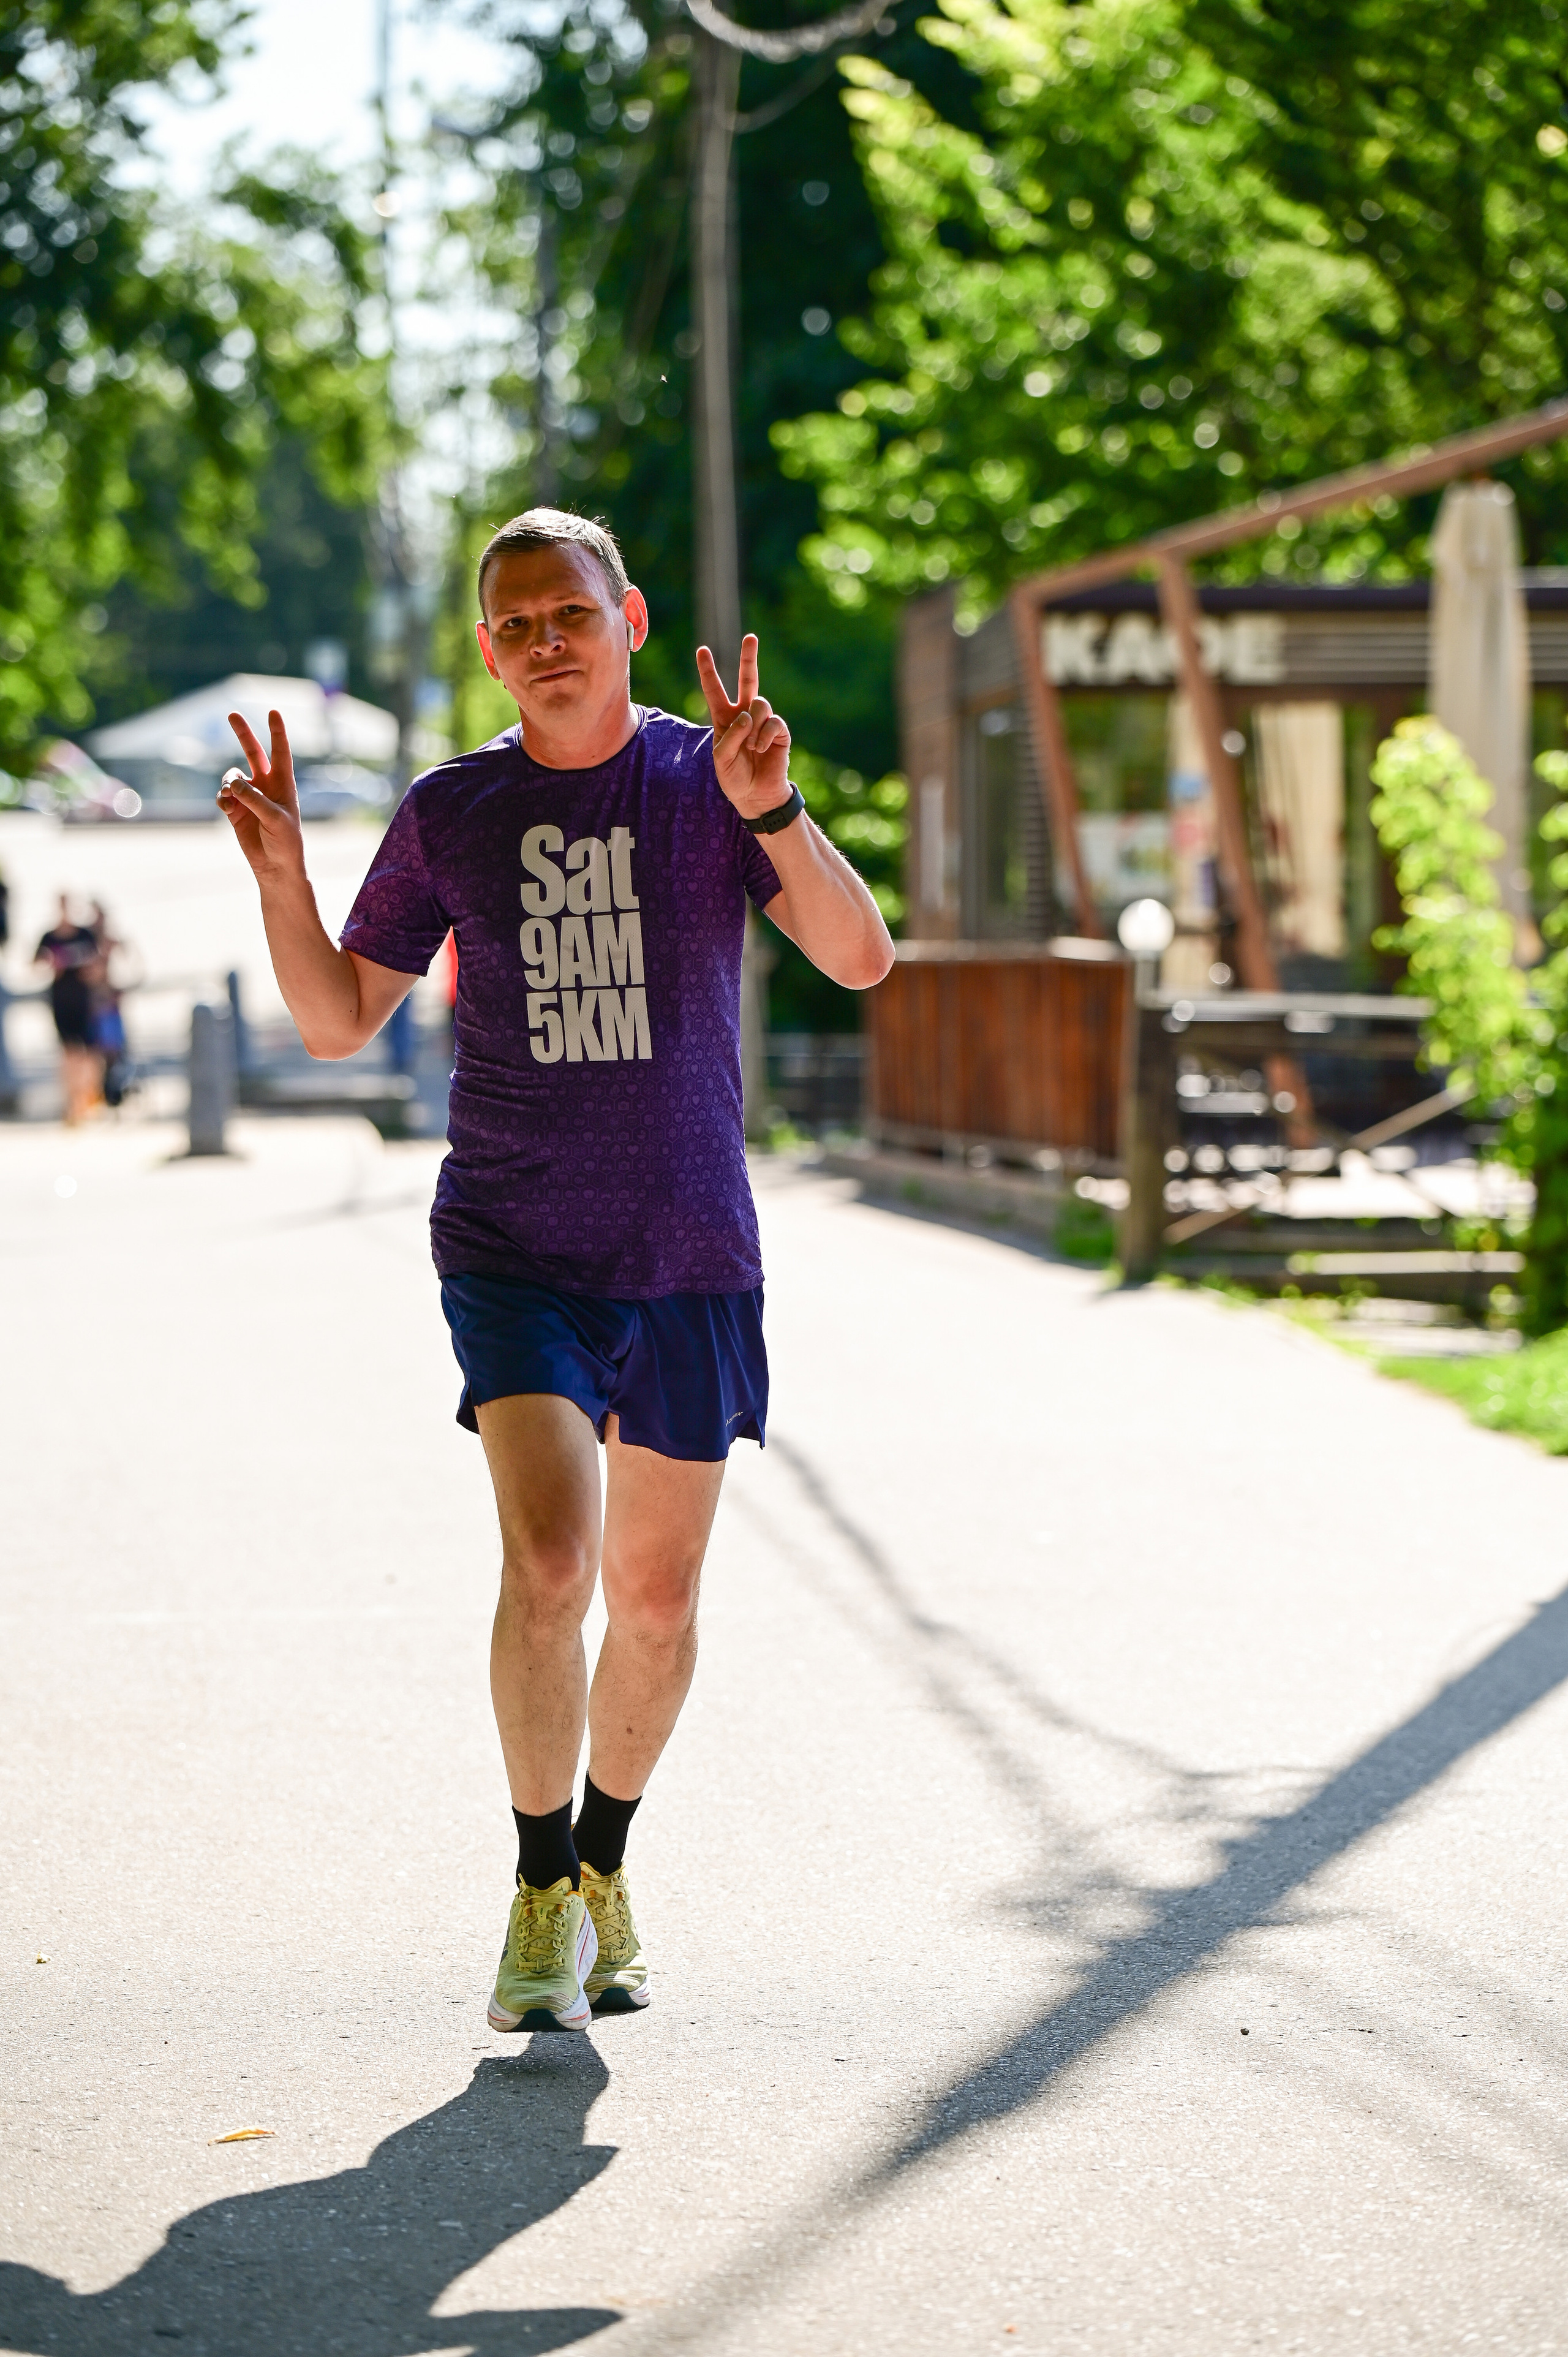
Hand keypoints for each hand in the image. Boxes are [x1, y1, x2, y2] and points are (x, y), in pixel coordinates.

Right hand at [217, 709, 305, 884]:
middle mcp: (266, 785)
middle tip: (232, 713)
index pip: (281, 752)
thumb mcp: (275, 819)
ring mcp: (249, 796)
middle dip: (243, 733)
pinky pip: (224, 795)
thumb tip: (233, 783)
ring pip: (232, 776)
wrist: (275, 866)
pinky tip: (227, 807)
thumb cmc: (286, 842)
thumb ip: (255, 799)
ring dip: (229, 783)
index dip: (277, 732)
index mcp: (283, 784)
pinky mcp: (235, 809)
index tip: (273, 712)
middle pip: (253, 752)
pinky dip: (223, 798)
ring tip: (232, 798)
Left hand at [696, 634, 792, 820]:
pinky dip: (764, 736)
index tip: (702, 650)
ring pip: (760, 704)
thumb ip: (731, 735)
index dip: (708, 671)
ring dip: (753, 726)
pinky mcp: (779, 732)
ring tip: (751, 747)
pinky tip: (761, 750)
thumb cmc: (735, 778)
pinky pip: (772, 722)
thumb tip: (747, 714)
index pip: (715, 690)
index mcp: (725, 719)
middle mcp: (745, 715)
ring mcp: (763, 722)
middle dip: (749, 658)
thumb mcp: (722, 758)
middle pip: (748, 680)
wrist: (756, 796)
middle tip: (751, 637)